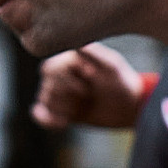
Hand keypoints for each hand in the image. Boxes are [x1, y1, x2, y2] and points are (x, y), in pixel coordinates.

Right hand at [32, 43, 151, 130]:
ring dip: (65, 108)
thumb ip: (94, 54)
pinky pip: (39, 114)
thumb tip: (75, 44)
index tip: (91, 79)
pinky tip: (64, 122)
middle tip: (89, 96)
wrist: (127, 106)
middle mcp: (59, 73)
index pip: (49, 69)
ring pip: (45, 101)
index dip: (67, 79)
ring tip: (83, 107)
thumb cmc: (121, 82)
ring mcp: (58, 92)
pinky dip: (48, 120)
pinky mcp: (58, 109)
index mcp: (67, 59)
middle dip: (68, 96)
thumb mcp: (111, 66)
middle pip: (47, 87)